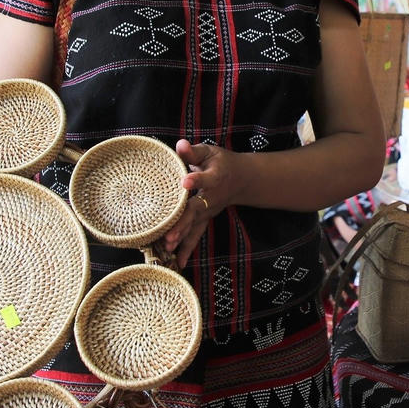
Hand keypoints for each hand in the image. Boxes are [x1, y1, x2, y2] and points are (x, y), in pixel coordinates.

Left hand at [162, 140, 243, 267]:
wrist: (241, 179)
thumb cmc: (221, 163)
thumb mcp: (210, 152)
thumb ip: (194, 151)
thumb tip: (179, 144)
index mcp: (214, 178)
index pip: (205, 179)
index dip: (196, 179)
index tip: (185, 182)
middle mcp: (212, 198)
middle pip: (196, 211)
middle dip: (182, 223)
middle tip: (169, 236)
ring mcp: (208, 211)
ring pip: (194, 227)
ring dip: (182, 239)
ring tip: (167, 250)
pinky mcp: (205, 219)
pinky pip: (196, 235)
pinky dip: (187, 249)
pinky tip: (178, 263)